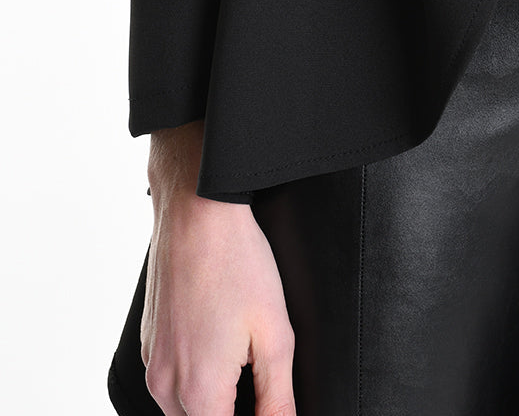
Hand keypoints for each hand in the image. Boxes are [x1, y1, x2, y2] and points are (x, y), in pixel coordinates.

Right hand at [141, 123, 295, 415]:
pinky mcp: (150, 341)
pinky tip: (221, 340)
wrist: (195, 211)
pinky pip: (171, 380)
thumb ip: (277, 398)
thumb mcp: (274, 334)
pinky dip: (195, 377)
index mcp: (199, 392)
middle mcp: (166, 386)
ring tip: (243, 358)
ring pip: (184, 408)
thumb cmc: (236, 263)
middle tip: (258, 376)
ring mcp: (153, 362)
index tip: (267, 403)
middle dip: (233, 410)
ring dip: (213, 399)